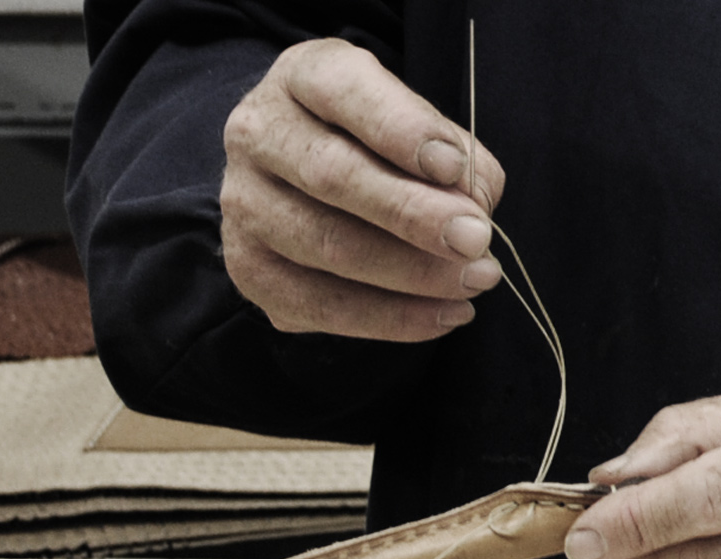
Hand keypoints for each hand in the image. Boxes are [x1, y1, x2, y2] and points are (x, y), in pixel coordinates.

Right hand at [220, 38, 505, 341]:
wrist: (300, 183)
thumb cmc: (373, 146)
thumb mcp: (413, 123)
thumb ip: (451, 155)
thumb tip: (473, 210)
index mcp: (301, 77)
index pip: (344, 91)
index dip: (400, 130)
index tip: (453, 167)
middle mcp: (257, 134)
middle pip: (332, 176)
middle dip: (413, 213)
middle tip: (476, 240)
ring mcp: (244, 205)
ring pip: (327, 246)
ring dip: (412, 272)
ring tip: (475, 280)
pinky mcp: (249, 269)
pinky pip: (321, 305)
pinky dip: (391, 318)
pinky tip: (445, 316)